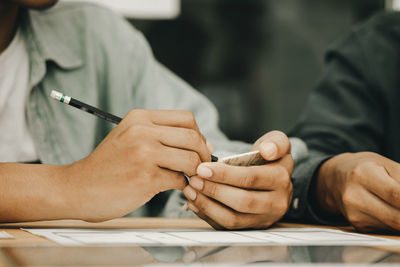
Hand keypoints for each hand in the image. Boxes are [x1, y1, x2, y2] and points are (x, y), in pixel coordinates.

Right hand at [65, 110, 210, 221]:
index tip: (199, 148)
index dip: (199, 134)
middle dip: (204, 154)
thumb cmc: (108, 165)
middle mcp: (142, 132)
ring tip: (190, 177)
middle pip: (193, 138)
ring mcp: (144, 154)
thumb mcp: (129, 136)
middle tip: (201, 166)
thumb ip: (161, 135)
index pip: (186, 118)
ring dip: (196, 171)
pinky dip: (183, 185)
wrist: (77, 188)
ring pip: (191, 159)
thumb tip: (205, 144)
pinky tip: (176, 187)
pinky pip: (180, 180)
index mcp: (139, 118)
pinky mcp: (146, 178)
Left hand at [183, 131, 292, 229]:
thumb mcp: (277, 143)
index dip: (225, 174)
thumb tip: (267, 150)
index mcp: (281, 180)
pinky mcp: (250, 228)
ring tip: (191, 190)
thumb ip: (276, 142)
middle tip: (195, 179)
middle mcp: (276, 203)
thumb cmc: (270, 159)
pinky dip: (207, 215)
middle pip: (242, 201)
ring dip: (208, 205)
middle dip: (214, 190)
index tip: (203, 168)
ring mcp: (263, 219)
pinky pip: (226, 227)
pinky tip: (195, 202)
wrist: (273, 179)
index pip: (251, 178)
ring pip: (233, 219)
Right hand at [317, 152, 399, 231]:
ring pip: (393, 226)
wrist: (334, 178)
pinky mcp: (356, 225)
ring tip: (399, 206)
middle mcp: (354, 195)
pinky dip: (395, 223)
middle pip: (396, 216)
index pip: (396, 194)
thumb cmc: (363, 168)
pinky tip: (392, 211)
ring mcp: (353, 213)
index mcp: (362, 174)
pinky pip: (385, 228)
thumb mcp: (385, 164)